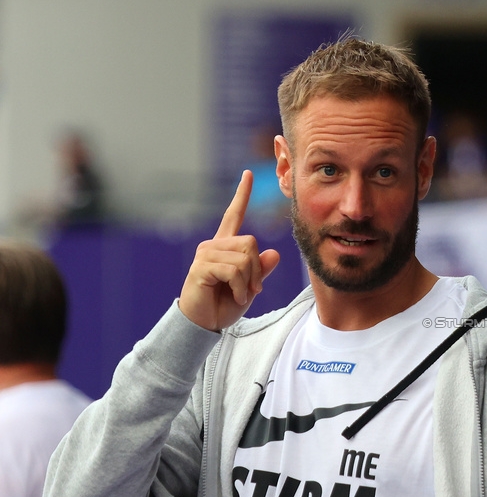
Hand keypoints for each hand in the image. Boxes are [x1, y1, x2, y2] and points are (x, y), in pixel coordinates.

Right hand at [179, 171, 280, 330]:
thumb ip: (261, 270)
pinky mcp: (201, 267)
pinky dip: (241, 288)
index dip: (242, 194)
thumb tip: (274, 253)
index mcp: (225, 246)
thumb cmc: (225, 304)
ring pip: (244, 258)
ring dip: (249, 282)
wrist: (205, 323)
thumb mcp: (251, 287)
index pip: (234, 214)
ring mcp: (206, 254)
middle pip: (251, 243)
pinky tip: (234, 296)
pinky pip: (234, 271)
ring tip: (239, 294)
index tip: (249, 173)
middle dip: (257, 270)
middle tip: (252, 289)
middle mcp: (214, 245)